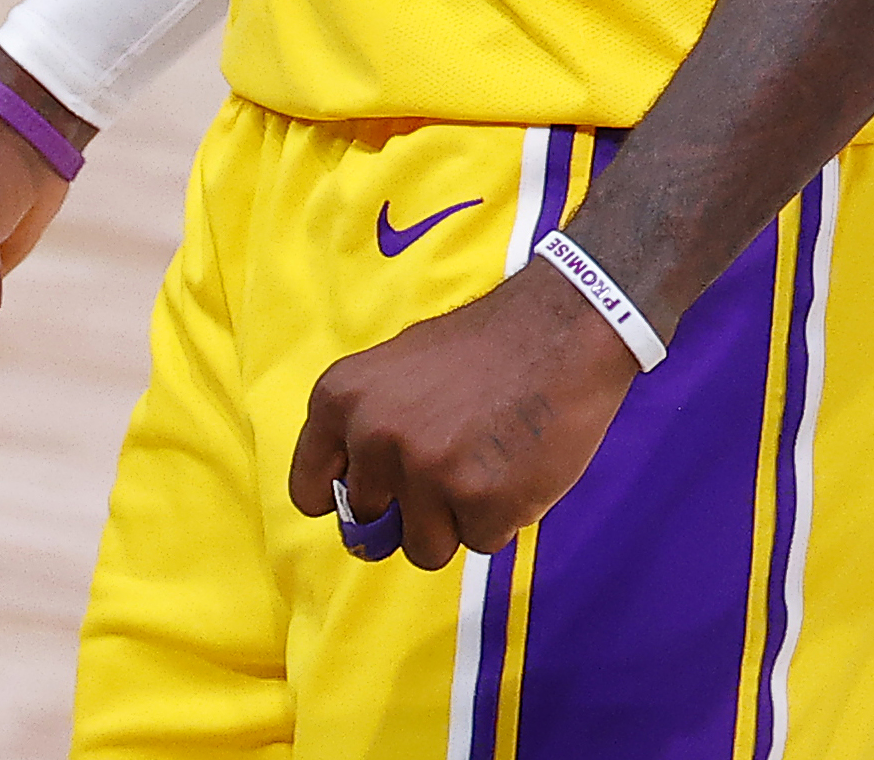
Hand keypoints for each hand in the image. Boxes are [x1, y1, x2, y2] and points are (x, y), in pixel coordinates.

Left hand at [288, 258, 638, 570]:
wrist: (562, 327)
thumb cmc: (485, 348)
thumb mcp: (400, 369)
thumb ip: (367, 428)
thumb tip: (355, 506)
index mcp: (341, 398)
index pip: (310, 491)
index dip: (352, 496)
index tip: (380, 490)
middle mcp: (374, 436)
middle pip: (373, 524)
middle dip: (412, 505)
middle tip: (456, 454)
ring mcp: (426, 472)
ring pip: (426, 546)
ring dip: (458, 518)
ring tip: (488, 458)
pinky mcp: (480, 501)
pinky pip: (482, 542)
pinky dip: (503, 515)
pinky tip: (518, 464)